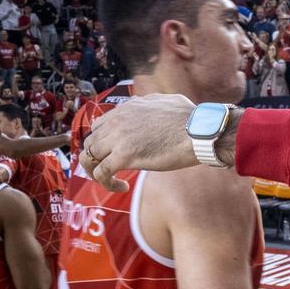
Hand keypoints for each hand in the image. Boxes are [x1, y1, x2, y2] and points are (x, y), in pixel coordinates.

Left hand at [81, 93, 203, 191]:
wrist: (200, 132)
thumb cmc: (191, 119)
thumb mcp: (165, 101)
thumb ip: (148, 103)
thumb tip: (143, 104)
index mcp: (126, 108)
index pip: (99, 125)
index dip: (103, 142)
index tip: (114, 153)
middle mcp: (117, 121)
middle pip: (90, 142)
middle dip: (97, 157)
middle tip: (111, 169)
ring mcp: (118, 138)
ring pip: (89, 157)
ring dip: (97, 171)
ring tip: (112, 180)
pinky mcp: (124, 156)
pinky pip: (102, 173)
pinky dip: (107, 183)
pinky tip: (122, 187)